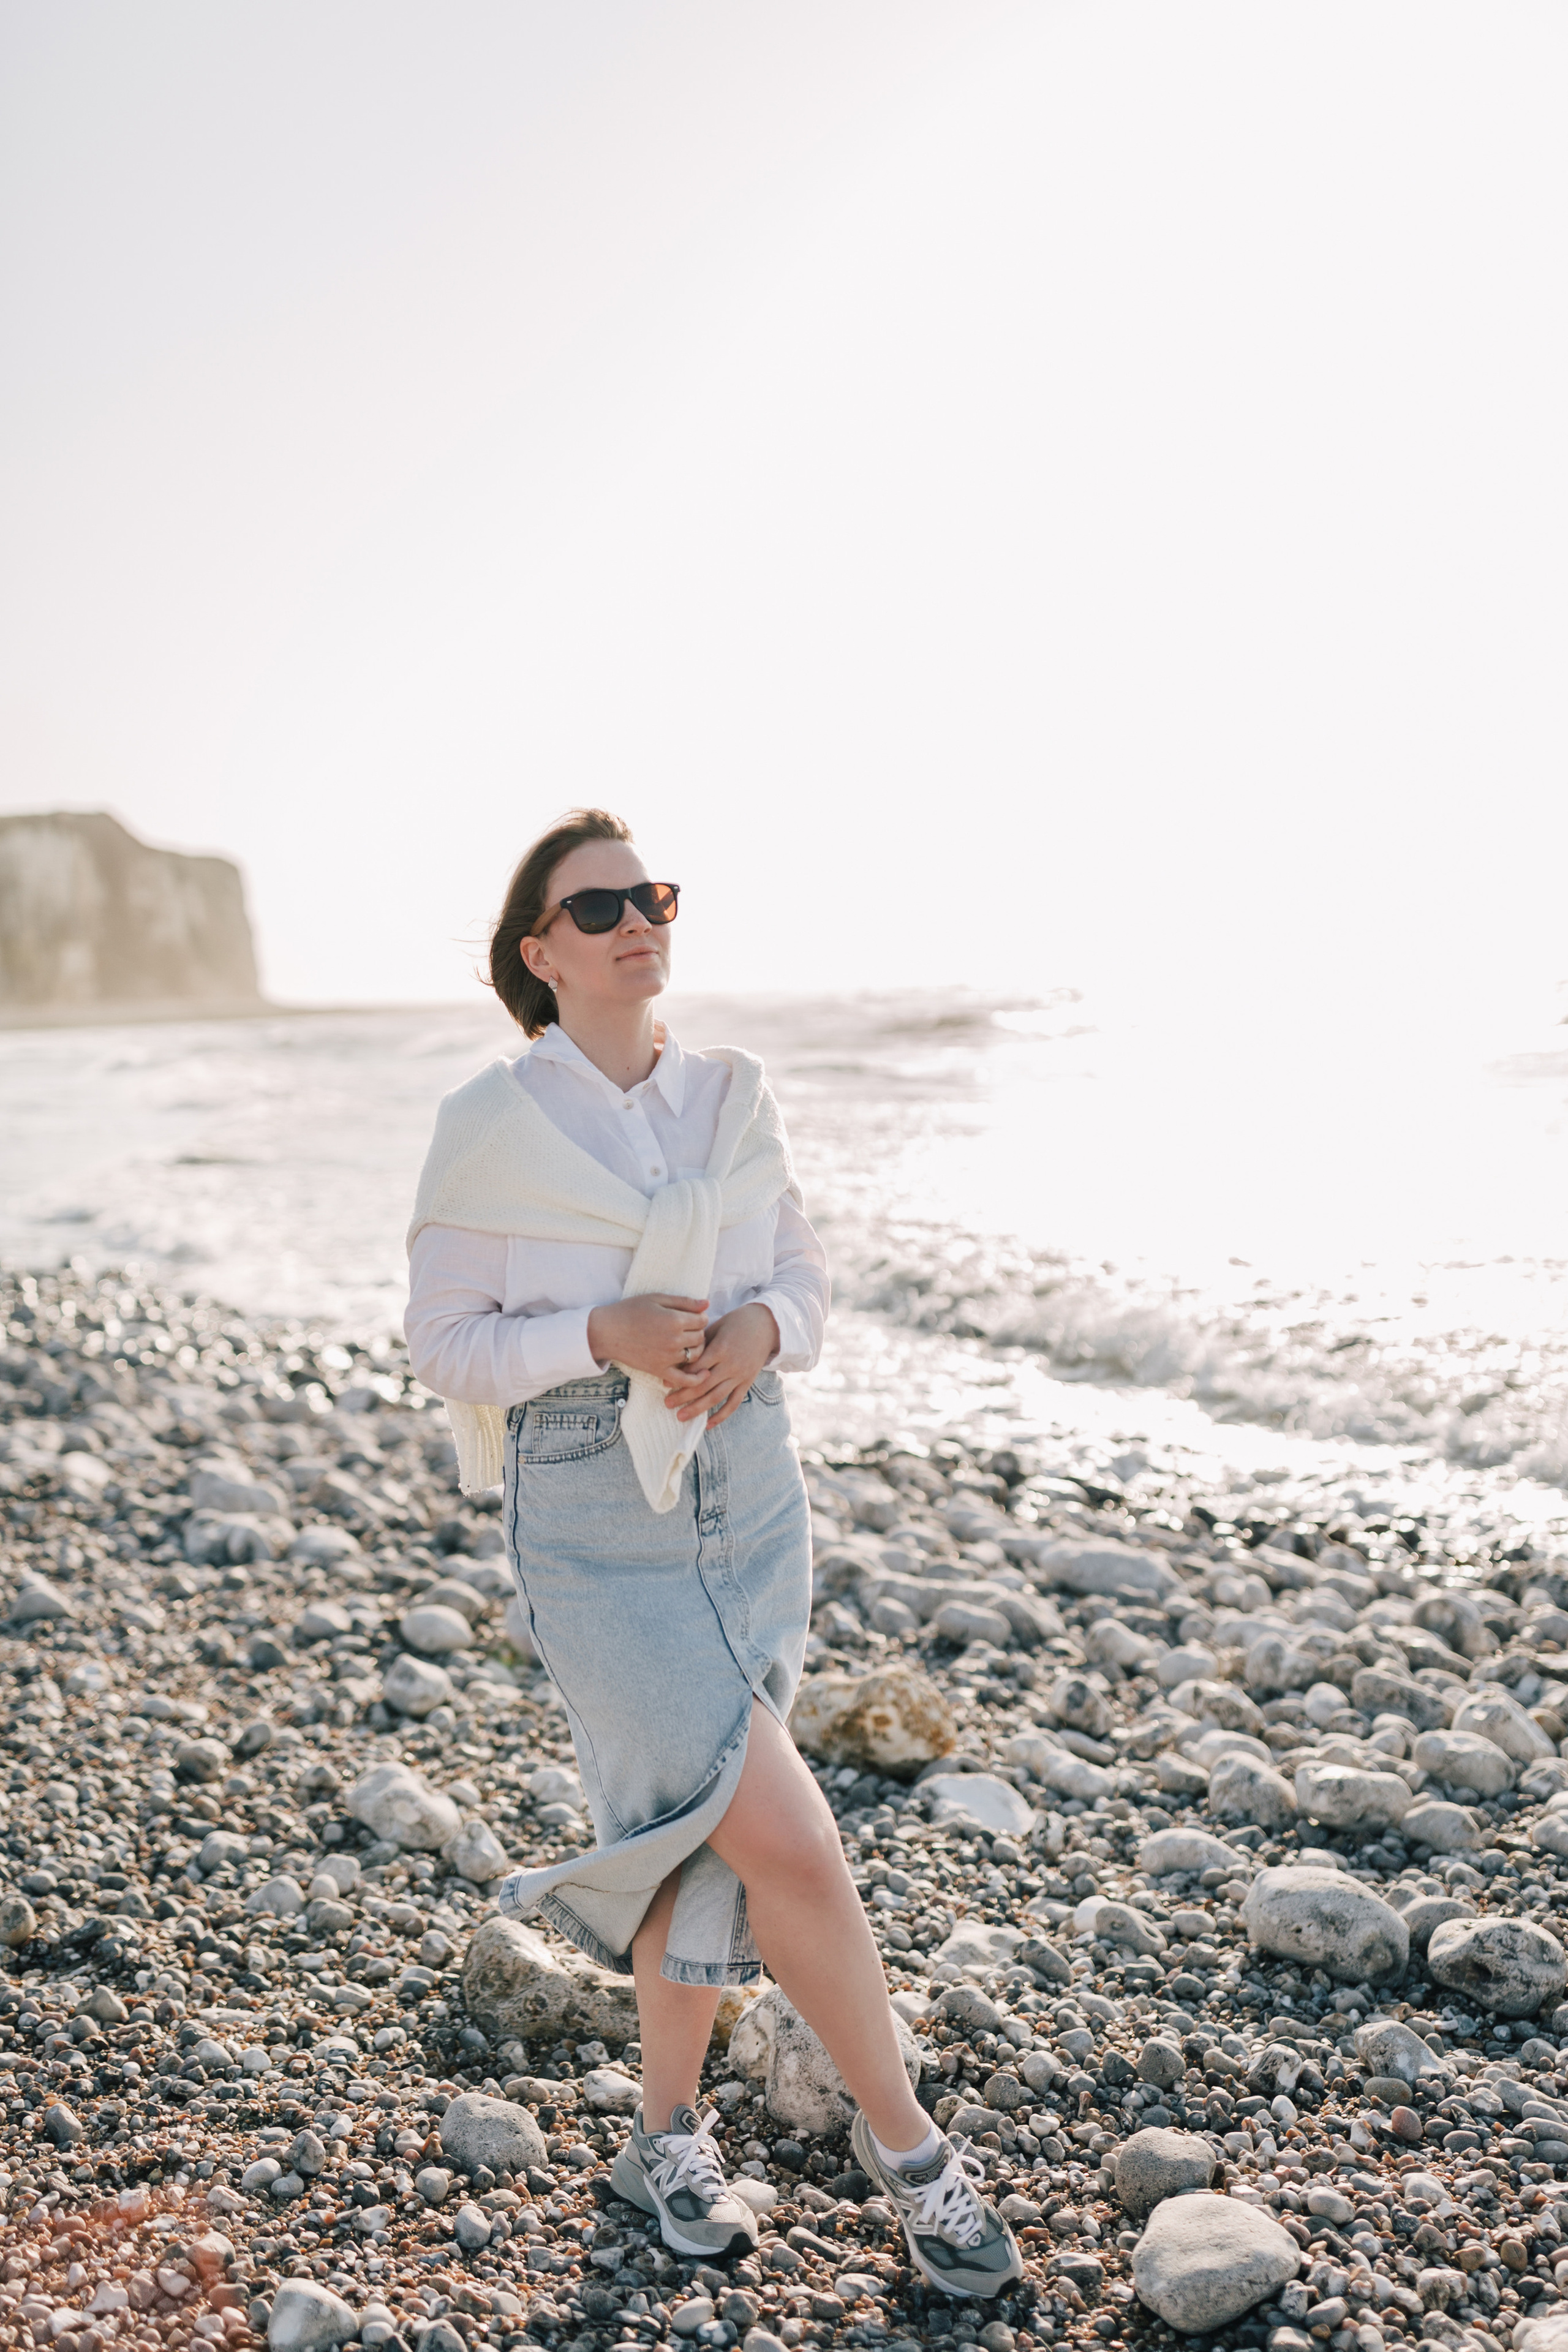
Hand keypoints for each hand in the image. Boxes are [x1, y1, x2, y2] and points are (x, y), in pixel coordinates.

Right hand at [587, 1294, 709, 1384]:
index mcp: (674, 1320)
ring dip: (697, 1349)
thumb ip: (684, 1301)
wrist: (607, 1332)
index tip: (693, 1316)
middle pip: (701, 1337)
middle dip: (699, 1331)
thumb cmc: (630, 1311)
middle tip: (690, 1328)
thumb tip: (707, 1304)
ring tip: (689, 1343)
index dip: (700, 1317)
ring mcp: (667, 1357)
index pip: (702, 1321)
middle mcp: (674, 1340)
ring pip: (696, 1355)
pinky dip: (696, 1379)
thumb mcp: (657, 1299)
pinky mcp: (660, 1370)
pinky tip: (703, 1374)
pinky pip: (684, 1379)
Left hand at [672, 1302, 779, 1425]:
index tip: (664, 1384)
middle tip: (667, 1404)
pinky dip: (722, 1415)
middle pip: (703, 1385)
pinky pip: (734, 1402)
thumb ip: (700, 1343)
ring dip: (698, 1409)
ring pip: (716, 1397)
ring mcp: (740, 1376)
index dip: (680, 1377)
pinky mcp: (747, 1382)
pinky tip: (708, 1424)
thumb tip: (679, 1357)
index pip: (697, 1368)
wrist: (766, 1325)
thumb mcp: (716, 1327)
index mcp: (720, 1349)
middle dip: (683, 1396)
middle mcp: (730, 1365)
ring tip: (681, 1417)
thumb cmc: (737, 1322)